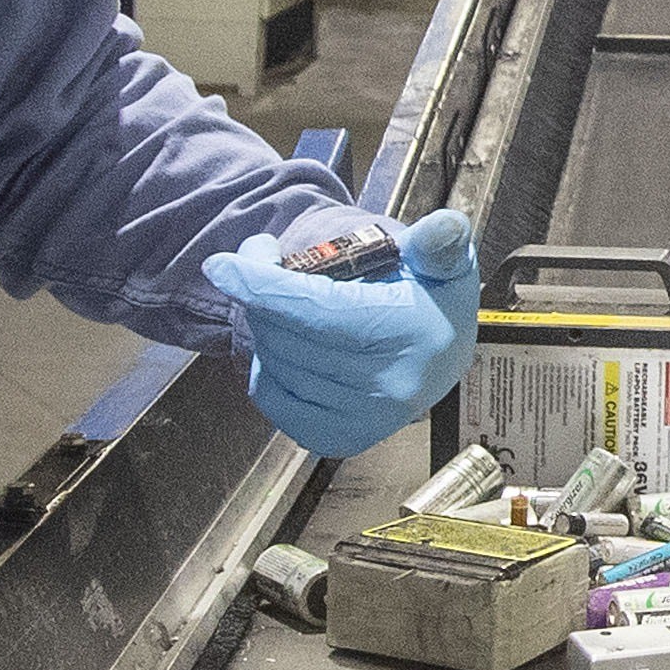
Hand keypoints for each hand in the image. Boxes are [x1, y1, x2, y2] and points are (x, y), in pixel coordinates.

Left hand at [204, 202, 481, 456]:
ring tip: (283, 300)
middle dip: (260, 294)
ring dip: (265, 325)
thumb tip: (441, 231)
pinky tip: (289, 345)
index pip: (320, 312)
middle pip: (289, 336)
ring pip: (276, 363)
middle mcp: (391, 387)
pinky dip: (267, 366)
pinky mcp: (340, 438)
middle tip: (264, 262)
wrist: (440, 354)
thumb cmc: (431, 298)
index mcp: (415, 335)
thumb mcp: (445, 261)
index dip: (264, 286)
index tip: (223, 265)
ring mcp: (364, 420)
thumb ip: (442, 240)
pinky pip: (273, 397)